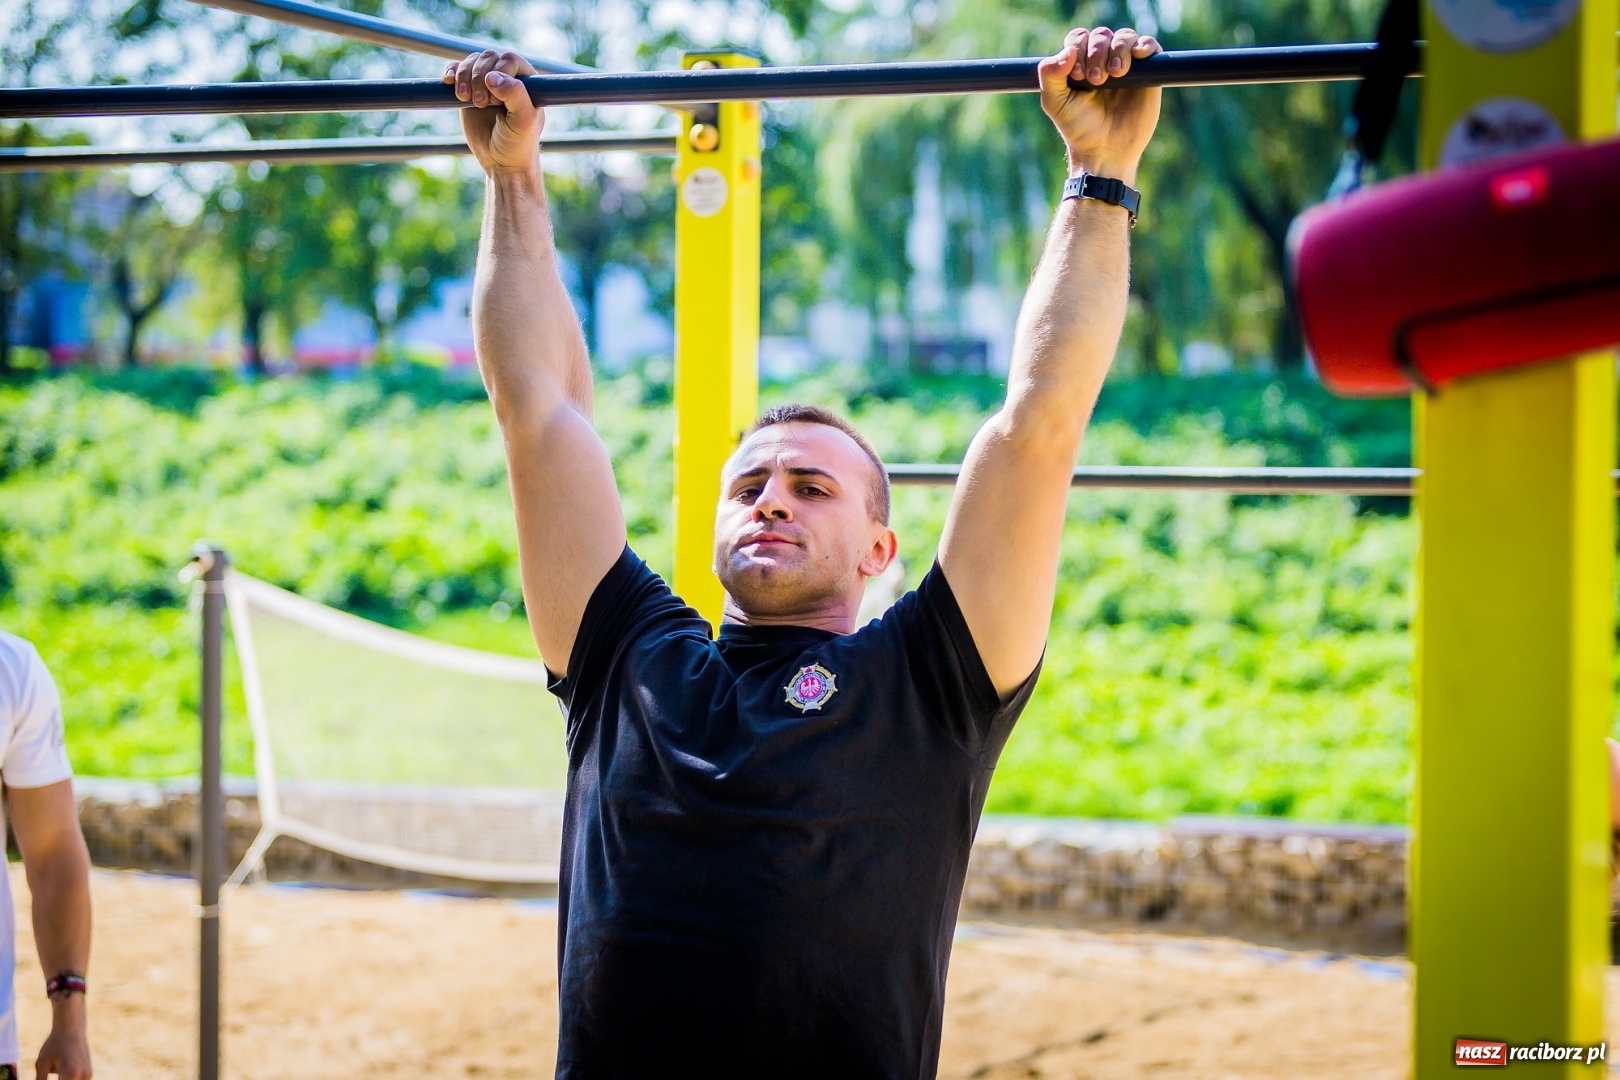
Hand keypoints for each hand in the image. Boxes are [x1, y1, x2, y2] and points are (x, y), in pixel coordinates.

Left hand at [35, 1004, 90, 1079]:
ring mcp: (88, 1076)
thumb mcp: (42, 1064)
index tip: (43, 1079)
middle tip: (50, 1072)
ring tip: (57, 1068)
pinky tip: (61, 1071)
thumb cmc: (54, 1044)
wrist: (71, 1028)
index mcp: (70, 1074)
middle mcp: (83, 1076)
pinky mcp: (88, 1074)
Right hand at [443, 50, 543, 178]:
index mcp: (527, 81)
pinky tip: (448, 81)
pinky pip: (457, 69)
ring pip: (472, 61)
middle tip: (481, 104)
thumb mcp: (523, 120)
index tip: (497, 101)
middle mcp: (507, 77)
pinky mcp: (469, 89)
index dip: (499, 73)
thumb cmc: (517, 142)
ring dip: (464, 76)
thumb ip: (515, 95)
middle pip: (488, 57)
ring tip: (465, 99)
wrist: (500, 161)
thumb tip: (492, 77)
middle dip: (479, 77)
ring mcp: (487, 82)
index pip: (509, 59)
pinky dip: (451, 72)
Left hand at [1038, 27, 1162, 182]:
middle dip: (1097, 52)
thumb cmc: (1078, 128)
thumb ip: (1049, 75)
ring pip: (1125, 37)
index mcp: (1080, 63)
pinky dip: (1144, 45)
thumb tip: (1067, 50)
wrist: (1106, 151)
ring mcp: (1127, 65)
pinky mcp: (1148, 73)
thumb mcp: (1055, 102)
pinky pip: (1149, 46)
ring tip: (1116, 73)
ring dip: (1118, 49)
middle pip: (1101, 36)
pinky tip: (1137, 56)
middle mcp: (1103, 60)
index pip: (1079, 38)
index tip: (1078, 75)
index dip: (1079, 48)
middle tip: (1096, 80)